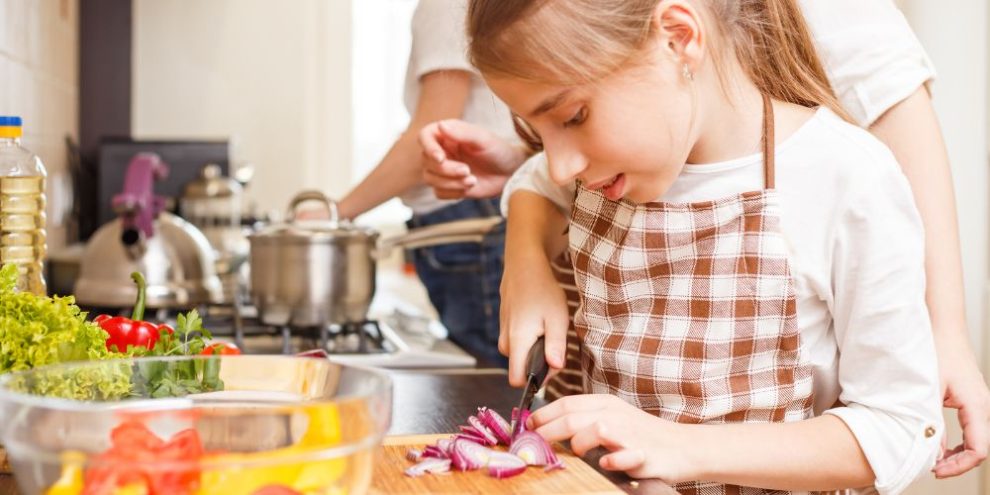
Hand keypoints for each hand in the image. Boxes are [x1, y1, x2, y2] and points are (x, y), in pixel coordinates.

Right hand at [418, 119, 527, 199]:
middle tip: (468, 171)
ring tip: (472, 180)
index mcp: (448, 134)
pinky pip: (438, 192)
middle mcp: (442, 150)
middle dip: (446, 169)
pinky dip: (453, 193)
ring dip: (450, 182)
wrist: (510, 173)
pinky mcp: (448, 186)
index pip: (425, 136)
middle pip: (426, 161)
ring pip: (430, 178)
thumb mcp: (484, 139)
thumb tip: (440, 125)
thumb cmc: (499, 151)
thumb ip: (463, 133)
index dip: (428, 147)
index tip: (441, 158)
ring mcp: (444, 169)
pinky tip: (469, 187)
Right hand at [499, 252, 568, 386]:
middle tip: (554, 339)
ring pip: (519, 355)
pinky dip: (529, 338)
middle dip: (539, 362)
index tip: (551, 365)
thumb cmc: (543, 290)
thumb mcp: (557, 318)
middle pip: (520, 368)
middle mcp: (505, 341)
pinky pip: (517, 343)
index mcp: (517, 342)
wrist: (524, 266)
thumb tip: (555, 368)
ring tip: (547, 326)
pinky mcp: (504, 326)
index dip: (536, 380)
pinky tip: (539, 320)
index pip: (516, 380)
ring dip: (535, 348)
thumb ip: (556, 345)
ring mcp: (503, 332)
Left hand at [530, 394, 691, 481]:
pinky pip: (622, 455)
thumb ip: (585, 421)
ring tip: (575, 454)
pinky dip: (611, 459)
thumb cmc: (643, 436)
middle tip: (534, 444)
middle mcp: (614, 414)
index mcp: (605, 404)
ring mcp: (629, 434)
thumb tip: (550, 427)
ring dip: (578, 444)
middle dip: (548, 430)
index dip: (544, 414)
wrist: (684, 447)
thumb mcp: (613, 419)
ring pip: (593, 430)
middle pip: (572, 418)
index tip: (527, 426)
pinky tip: (606, 462)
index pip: (567, 403)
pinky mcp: (643, 454)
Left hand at [933, 333, 989, 477]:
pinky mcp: (972, 400)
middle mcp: (984, 406)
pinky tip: (940, 444)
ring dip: (958, 454)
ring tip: (934, 460)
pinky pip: (972, 429)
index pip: (978, 449)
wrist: (943, 329)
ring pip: (977, 440)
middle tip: (932, 468)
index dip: (959, 466)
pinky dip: (958, 441)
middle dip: (957, 463)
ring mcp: (980, 404)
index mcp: (977, 405)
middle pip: (980, 449)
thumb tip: (930, 448)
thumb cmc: (937, 352)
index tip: (936, 470)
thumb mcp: (928, 390)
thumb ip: (930, 420)